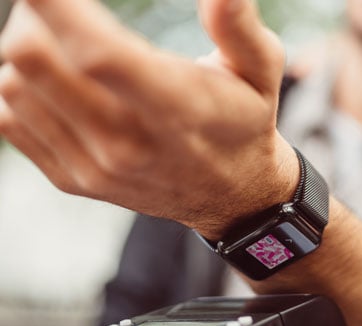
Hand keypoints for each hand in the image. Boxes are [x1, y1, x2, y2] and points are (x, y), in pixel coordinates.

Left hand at [0, 0, 298, 238]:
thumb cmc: (244, 123)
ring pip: (15, 85)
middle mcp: (127, 145)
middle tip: (62, 8)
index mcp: (178, 111)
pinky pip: (11, 120)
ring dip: (26, 49)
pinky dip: (22, 88)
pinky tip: (58, 83)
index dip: (59, 6)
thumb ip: (240, 29)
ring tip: (64, 45)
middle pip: (34, 59)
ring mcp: (95, 167)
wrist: (231, 196)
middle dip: (36, 14)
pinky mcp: (73, 180)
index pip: (99, 54)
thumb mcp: (261, 73)